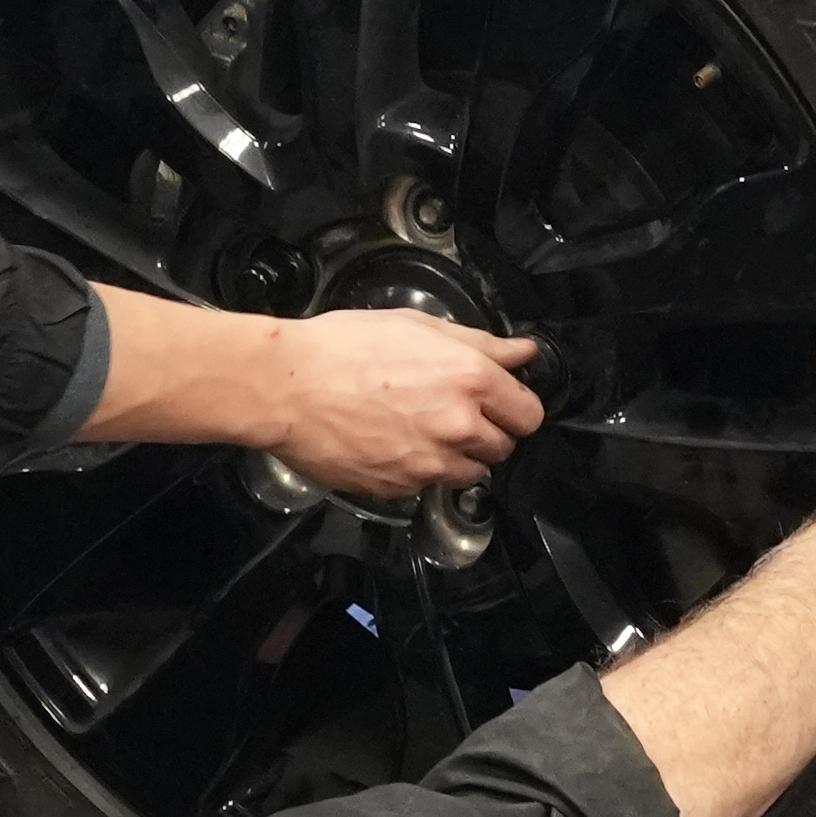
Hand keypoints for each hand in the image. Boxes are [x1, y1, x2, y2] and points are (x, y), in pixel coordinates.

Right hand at [269, 306, 544, 496]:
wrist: (286, 387)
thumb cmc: (343, 348)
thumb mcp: (418, 326)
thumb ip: (481, 343)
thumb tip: (523, 352)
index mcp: (470, 380)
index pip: (529, 414)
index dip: (515, 406)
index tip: (500, 402)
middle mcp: (458, 427)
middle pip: (504, 448)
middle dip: (487, 432)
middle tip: (453, 412)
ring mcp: (429, 465)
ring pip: (471, 473)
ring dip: (458, 457)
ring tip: (421, 429)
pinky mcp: (400, 489)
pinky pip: (427, 486)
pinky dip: (418, 471)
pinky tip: (392, 443)